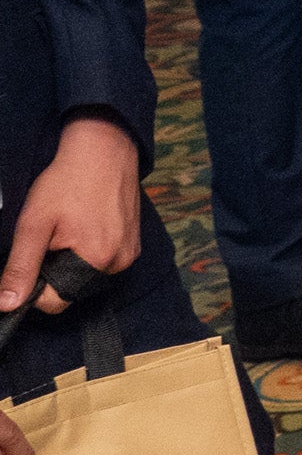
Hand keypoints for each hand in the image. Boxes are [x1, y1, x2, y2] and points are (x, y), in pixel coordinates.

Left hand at [3, 115, 140, 315]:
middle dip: (55, 270)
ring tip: (70, 227)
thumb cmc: (66, 182)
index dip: (34, 284)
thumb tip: (7, 305)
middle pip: (73, 288)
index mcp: (96, 261)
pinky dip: (89, 251)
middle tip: (52, 235)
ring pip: (88, 276)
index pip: (55, 301)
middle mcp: (119, 263)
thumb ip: (21, 267)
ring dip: (72, 261)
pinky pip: (104, 261)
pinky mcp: (135, 243)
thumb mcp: (34, 224)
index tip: (32, 254)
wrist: (104, 149)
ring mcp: (130, 253)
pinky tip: (86, 225)